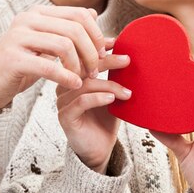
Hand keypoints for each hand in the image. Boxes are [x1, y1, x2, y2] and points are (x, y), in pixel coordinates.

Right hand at [0, 5, 105, 110]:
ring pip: (64, 45)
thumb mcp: (48, 44)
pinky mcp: (13, 59)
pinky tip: (74, 84)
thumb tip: (98, 19)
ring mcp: (18, 37)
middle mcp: (27, 19)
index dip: (96, 33)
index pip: (79, 14)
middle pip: (74, 29)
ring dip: (79, 65)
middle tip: (95, 70)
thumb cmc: (23, 63)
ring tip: (84, 78)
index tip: (102, 53)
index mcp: (39, 12)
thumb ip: (71, 32)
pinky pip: (48, 66)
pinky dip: (66, 76)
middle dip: (90, 51)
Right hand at [56, 39, 131, 173]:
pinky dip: (98, 98)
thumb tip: (130, 54)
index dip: (98, 47)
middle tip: (127, 61)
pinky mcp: (65, 117)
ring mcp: (63, 102)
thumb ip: (116, 76)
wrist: (100, 149)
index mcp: (74, 77)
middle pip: (84, 67)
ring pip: (85, 85)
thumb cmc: (106, 120)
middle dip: (107, 61)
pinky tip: (112, 100)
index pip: (83, 56)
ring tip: (126, 92)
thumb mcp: (113, 93)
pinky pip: (81, 102)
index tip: (118, 43)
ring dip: (109, 86)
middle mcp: (65, 86)